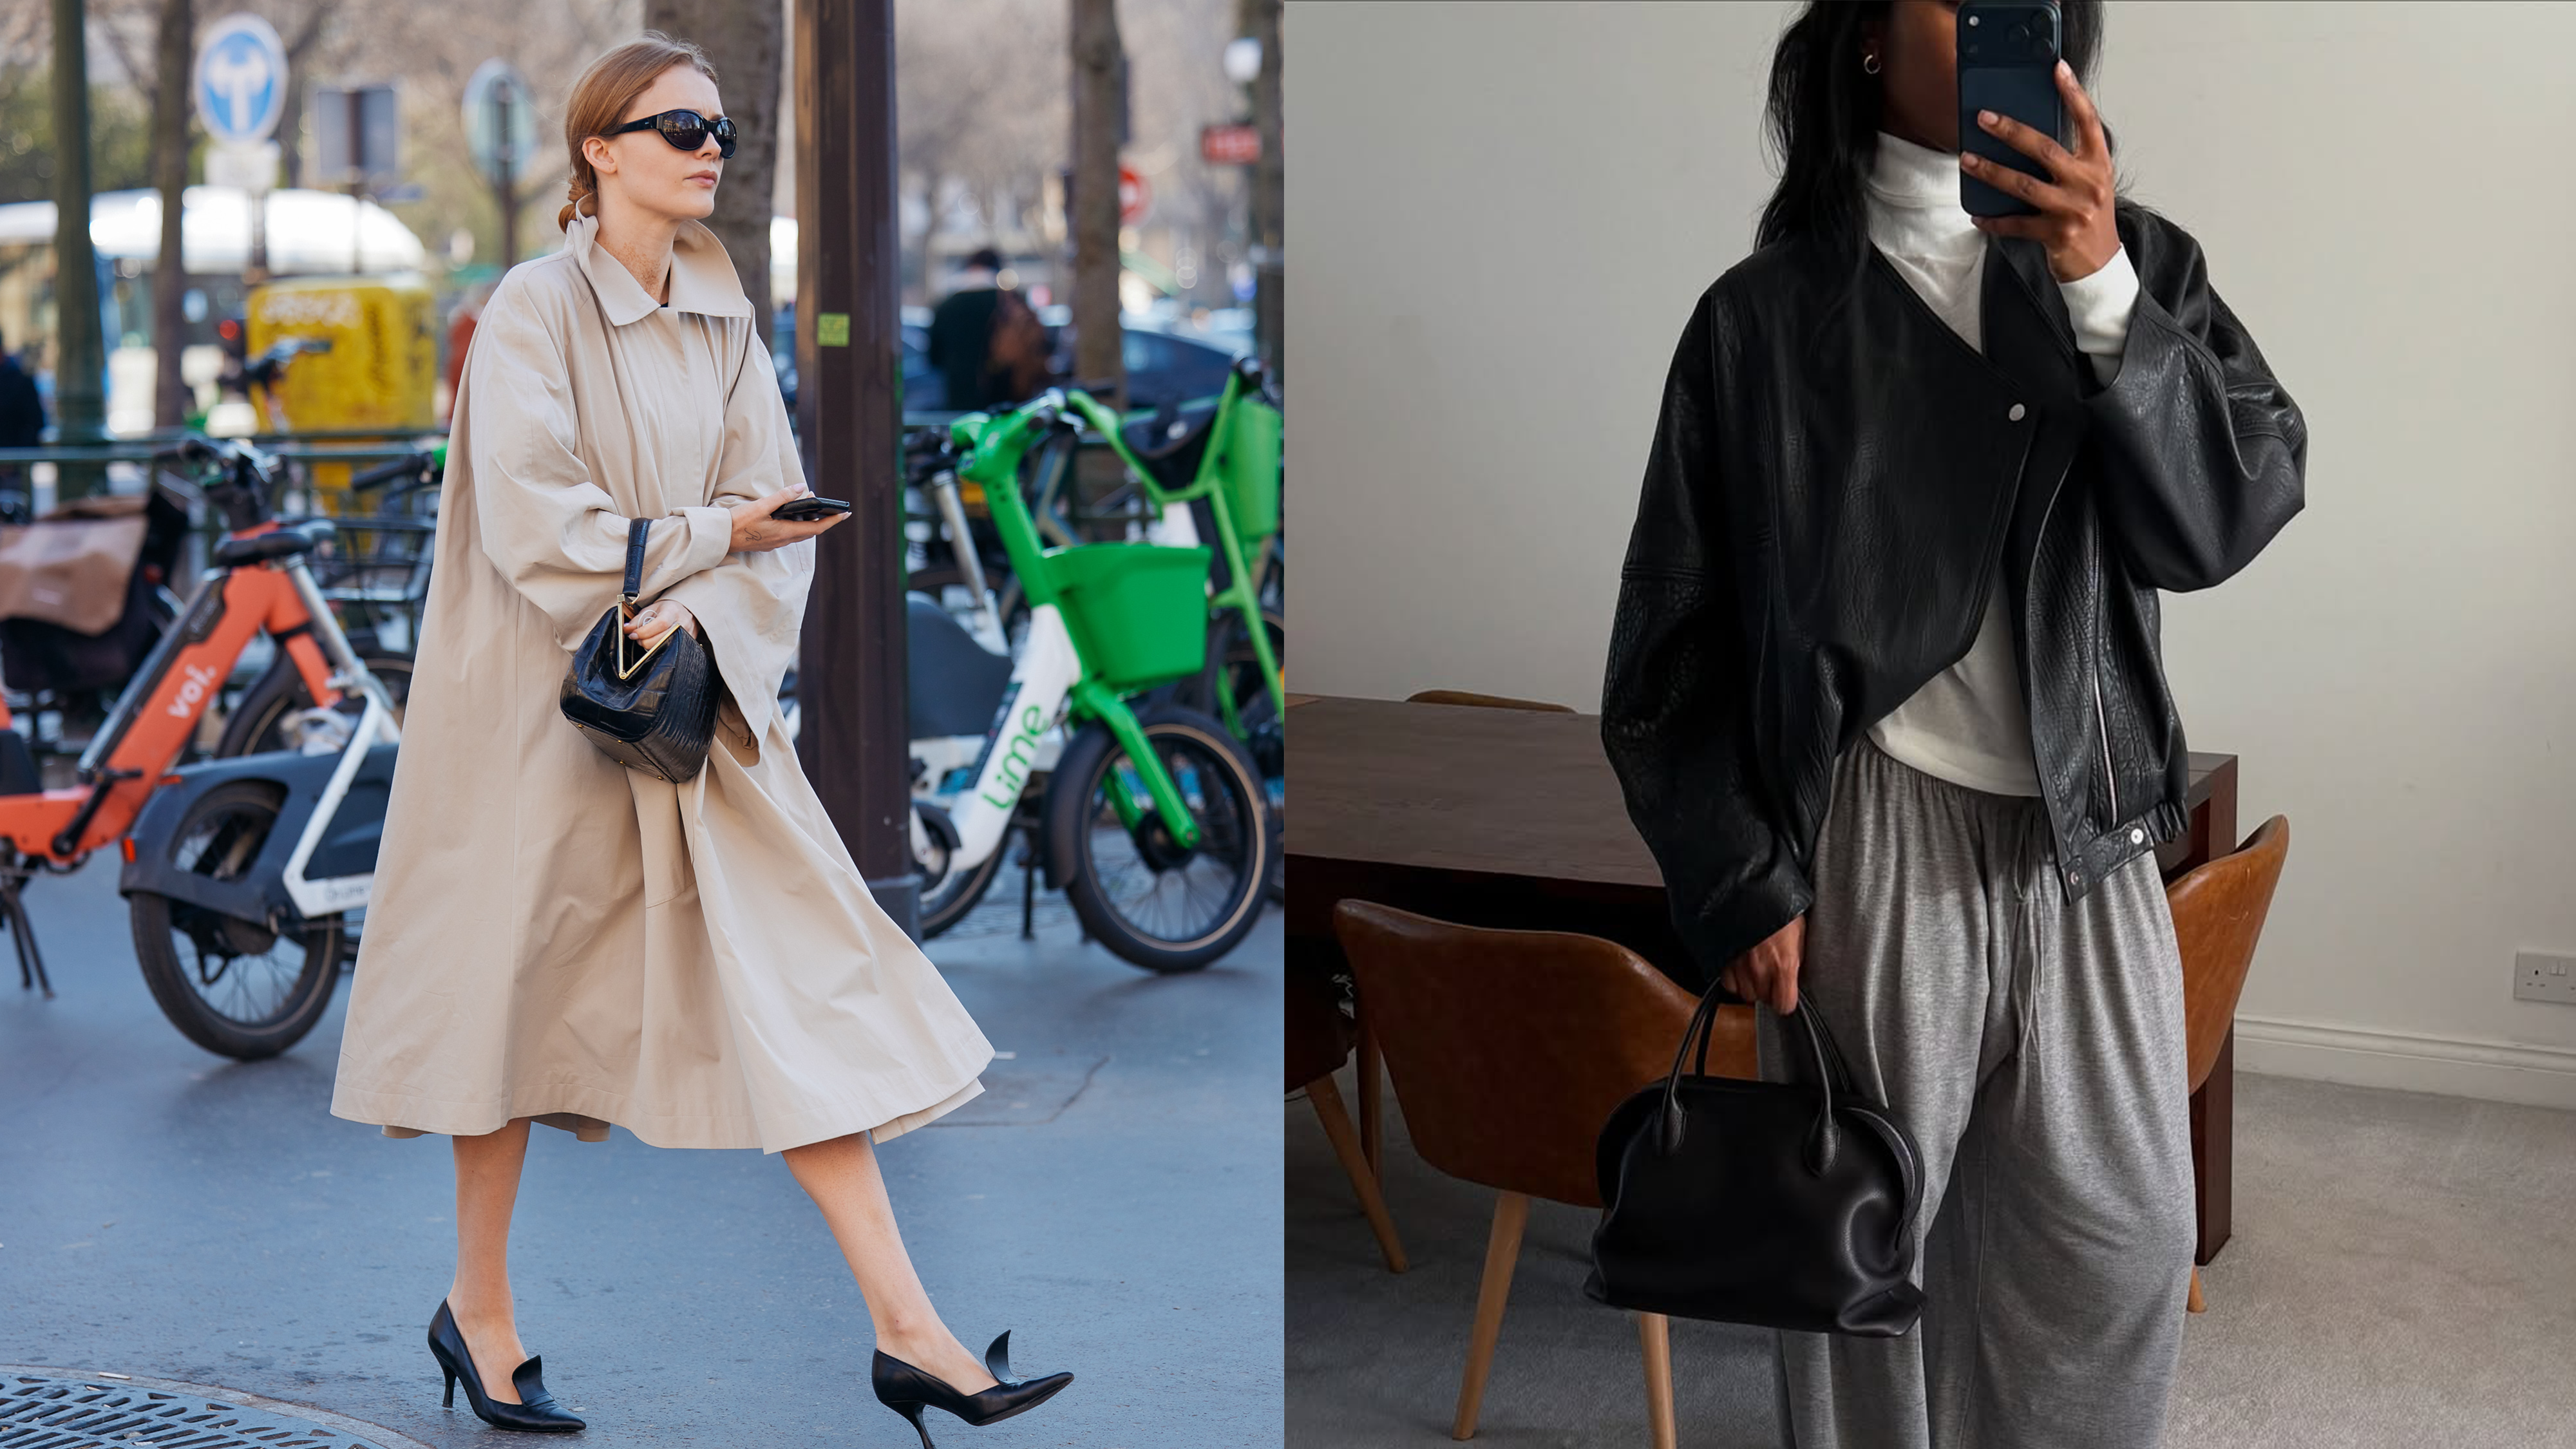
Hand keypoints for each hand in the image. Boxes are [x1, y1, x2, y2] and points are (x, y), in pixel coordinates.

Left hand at [621, 598, 695, 650]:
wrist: (684, 612)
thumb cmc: (666, 610)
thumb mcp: (651, 609)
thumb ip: (638, 619)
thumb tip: (626, 629)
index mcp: (672, 611)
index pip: (660, 624)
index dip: (645, 631)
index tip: (633, 634)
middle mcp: (682, 623)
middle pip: (662, 639)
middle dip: (645, 641)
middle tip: (638, 638)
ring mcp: (686, 634)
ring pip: (666, 647)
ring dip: (651, 646)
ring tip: (646, 640)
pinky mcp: (687, 643)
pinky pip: (670, 650)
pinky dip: (659, 648)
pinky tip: (655, 643)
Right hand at [730, 485, 845, 552]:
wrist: (720, 538)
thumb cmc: (738, 522)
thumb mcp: (761, 506)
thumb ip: (782, 497)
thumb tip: (802, 488)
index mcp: (785, 532)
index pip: (817, 528)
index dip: (833, 520)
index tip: (846, 513)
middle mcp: (783, 540)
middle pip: (810, 531)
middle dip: (822, 519)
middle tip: (830, 507)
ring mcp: (775, 543)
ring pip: (799, 533)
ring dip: (808, 521)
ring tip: (811, 506)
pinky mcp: (768, 542)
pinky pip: (788, 534)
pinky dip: (795, 524)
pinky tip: (791, 515)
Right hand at [1720, 912, 1804, 1014]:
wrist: (1749, 889)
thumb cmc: (1777, 906)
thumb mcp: (1799, 931)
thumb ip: (1797, 957)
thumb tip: (1797, 972)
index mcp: (1783, 965)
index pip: (1784, 1005)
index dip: (1785, 1001)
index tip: (1786, 994)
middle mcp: (1760, 970)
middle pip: (1764, 999)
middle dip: (1769, 990)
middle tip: (1772, 974)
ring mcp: (1739, 966)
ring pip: (1745, 993)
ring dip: (1751, 985)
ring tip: (1756, 968)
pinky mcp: (1723, 960)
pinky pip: (1729, 983)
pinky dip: (1735, 979)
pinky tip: (1741, 967)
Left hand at [1961, 60, 2119, 282]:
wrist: (2099, 263)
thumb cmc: (2088, 216)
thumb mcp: (2087, 182)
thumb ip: (2068, 160)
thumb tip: (2025, 135)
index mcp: (2098, 164)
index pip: (2087, 121)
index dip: (2073, 94)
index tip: (2056, 69)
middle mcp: (2088, 183)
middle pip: (2044, 150)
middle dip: (2010, 132)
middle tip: (1984, 118)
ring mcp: (2072, 209)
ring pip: (2023, 185)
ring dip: (1990, 171)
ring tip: (1966, 160)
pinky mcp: (2056, 234)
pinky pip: (2016, 224)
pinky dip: (1994, 220)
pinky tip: (1976, 214)